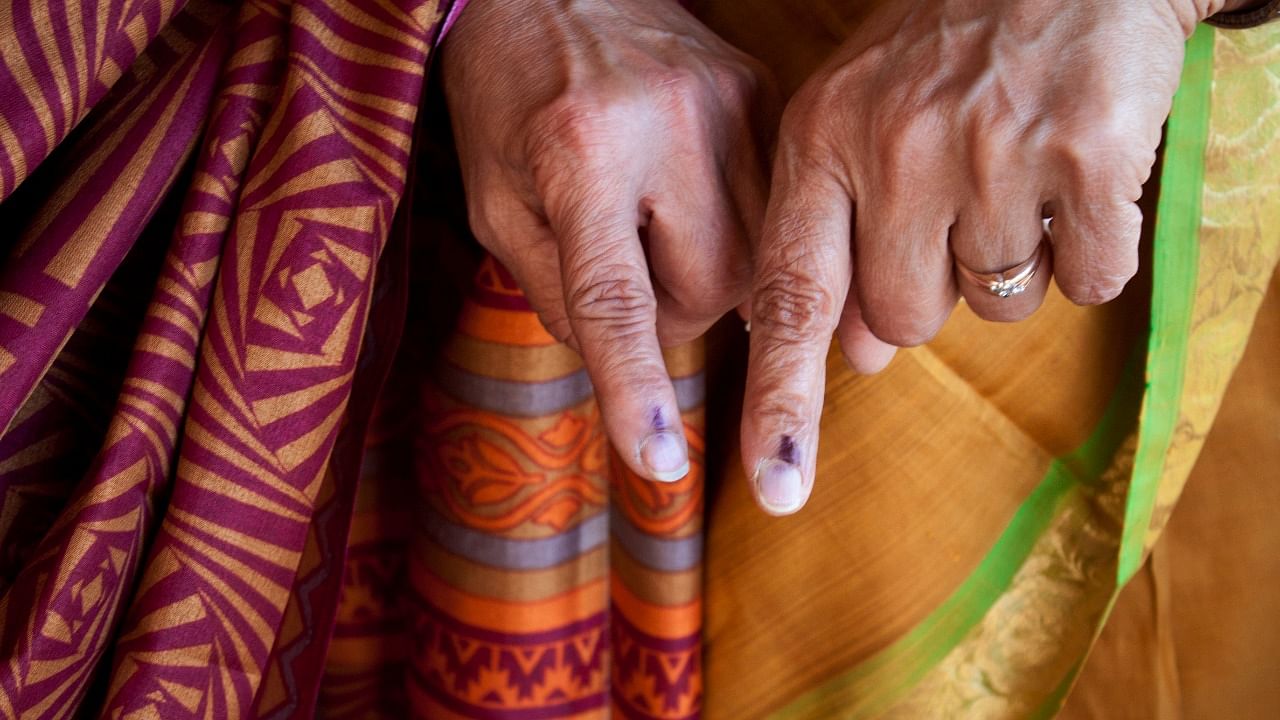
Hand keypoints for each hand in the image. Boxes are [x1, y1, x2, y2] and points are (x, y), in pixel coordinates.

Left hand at [442, 0, 772, 481]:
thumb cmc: (505, 97)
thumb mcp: (494, 200)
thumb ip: (554, 291)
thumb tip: (629, 365)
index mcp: (577, 151)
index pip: (614, 299)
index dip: (634, 390)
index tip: (656, 465)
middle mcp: (667, 123)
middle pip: (708, 291)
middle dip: (670, 313)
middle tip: (629, 271)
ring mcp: (730, 102)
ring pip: (760, 260)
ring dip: (710, 276)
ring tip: (661, 227)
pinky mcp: (765, 93)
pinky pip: (781, 210)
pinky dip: (743, 234)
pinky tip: (698, 202)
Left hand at [740, 0, 1226, 514]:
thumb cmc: (947, 53)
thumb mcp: (857, 121)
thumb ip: (835, 237)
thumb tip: (852, 356)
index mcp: (822, 140)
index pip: (791, 297)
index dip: (781, 397)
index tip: (775, 483)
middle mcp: (896, 147)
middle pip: (902, 323)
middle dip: (930, 291)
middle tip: (953, 206)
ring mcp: (993, 150)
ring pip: (995, 306)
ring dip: (1011, 266)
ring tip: (1013, 176)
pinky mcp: (1088, 154)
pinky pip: (1087, 280)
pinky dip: (1089, 251)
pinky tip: (1076, 179)